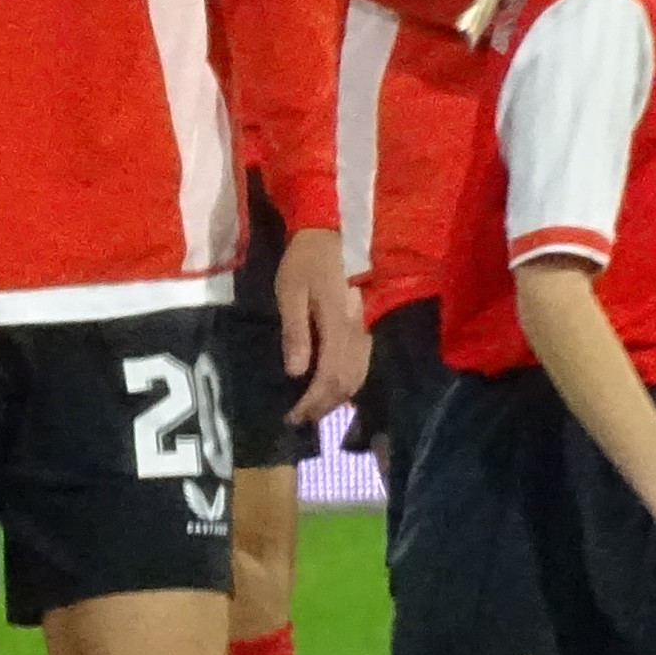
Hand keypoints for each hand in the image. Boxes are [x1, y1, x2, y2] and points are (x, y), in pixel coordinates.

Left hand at [274, 224, 369, 429]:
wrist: (330, 234)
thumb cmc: (305, 262)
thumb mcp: (290, 292)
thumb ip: (295, 332)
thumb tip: (296, 372)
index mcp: (338, 324)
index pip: (329, 375)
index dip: (312, 401)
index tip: (292, 415)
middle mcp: (357, 332)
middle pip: (347, 382)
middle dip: (324, 406)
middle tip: (299, 419)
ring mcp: (365, 330)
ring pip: (358, 376)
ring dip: (337, 399)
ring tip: (314, 410)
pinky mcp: (365, 327)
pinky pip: (362, 365)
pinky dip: (347, 384)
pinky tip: (332, 389)